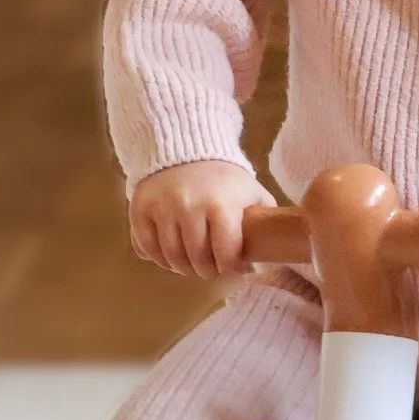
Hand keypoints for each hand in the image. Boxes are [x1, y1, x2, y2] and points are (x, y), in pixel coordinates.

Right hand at [128, 161, 266, 279]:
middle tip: (211, 269)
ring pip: (171, 258)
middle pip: (197, 260)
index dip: (231, 268)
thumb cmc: (224, 179)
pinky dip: (158, 258)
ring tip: (192, 264)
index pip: (226, 256)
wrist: (186, 148)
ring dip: (183, 267)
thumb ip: (265, 219)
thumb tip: (277, 248)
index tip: (233, 268)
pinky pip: (147, 248)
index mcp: (222, 205)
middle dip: (206, 271)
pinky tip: (170, 254)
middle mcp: (190, 207)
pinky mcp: (141, 209)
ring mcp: (162, 208)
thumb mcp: (251, 193)